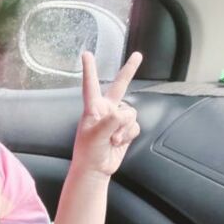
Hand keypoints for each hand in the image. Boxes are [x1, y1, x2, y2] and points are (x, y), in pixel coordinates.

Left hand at [72, 51, 142, 177]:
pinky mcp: (126, 129)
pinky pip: (135, 126)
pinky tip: (119, 142)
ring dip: (124, 128)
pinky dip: (129, 135)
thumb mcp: (95, 135)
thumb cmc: (88, 152)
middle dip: (130, 71)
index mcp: (93, 108)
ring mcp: (117, 119)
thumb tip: (124, 113)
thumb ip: (110, 121)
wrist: (96, 169)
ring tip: (113, 139)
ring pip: (131, 113)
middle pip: (120, 86)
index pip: (91, 85)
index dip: (90, 69)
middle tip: (138, 56)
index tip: (86, 54)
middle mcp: (106, 110)